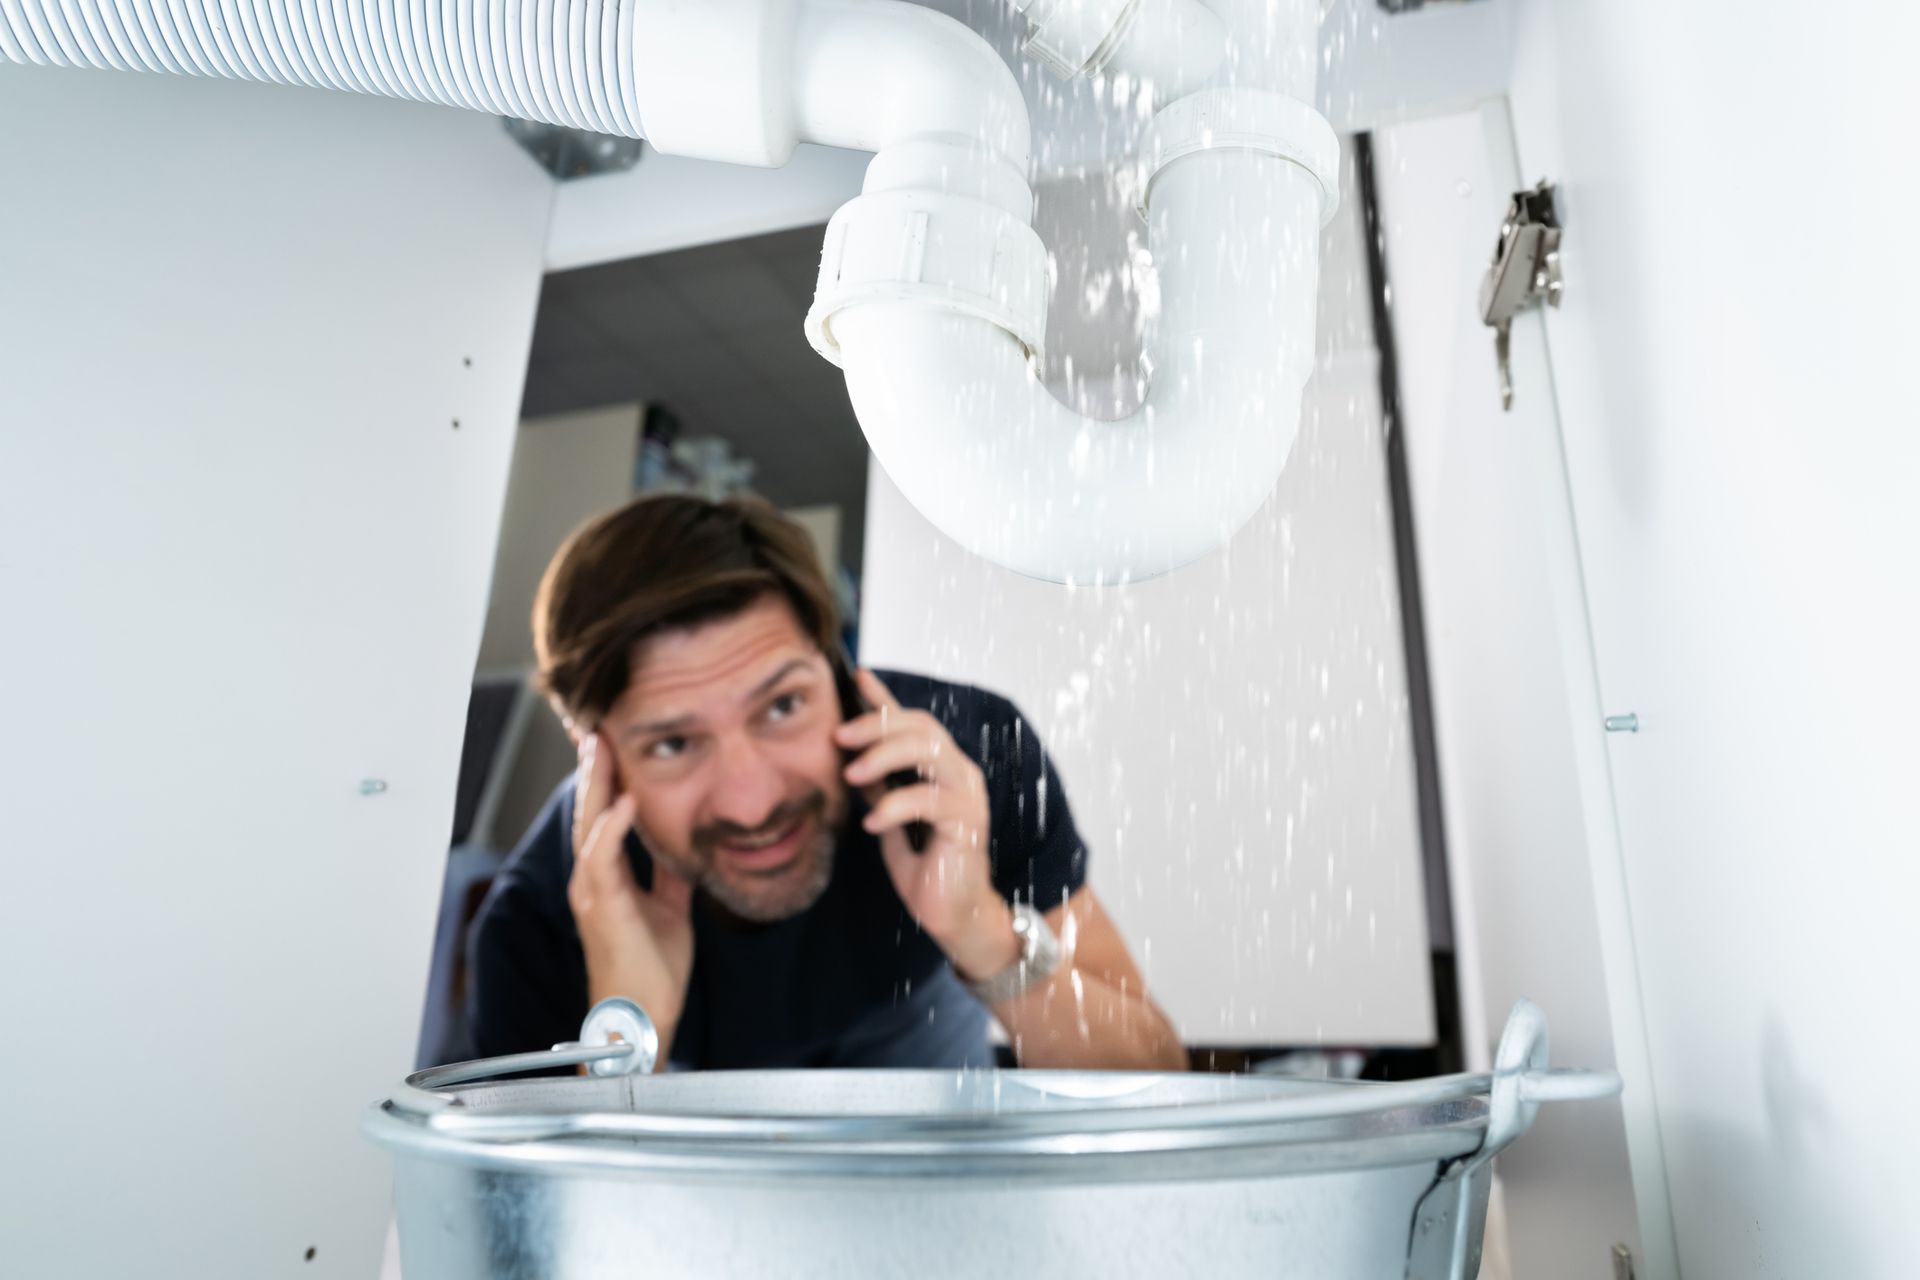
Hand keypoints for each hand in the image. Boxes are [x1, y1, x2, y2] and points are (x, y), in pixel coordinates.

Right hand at [567, 731, 694, 1037]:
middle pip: (588, 812)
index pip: (602, 816)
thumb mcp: (670, 908)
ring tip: (602, 747)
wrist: (644, 1016)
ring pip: (589, 826)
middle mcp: (592, 880)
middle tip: (596, 728)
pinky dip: (614, 827)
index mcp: (606, 877)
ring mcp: (593, 893)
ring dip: (596, 785)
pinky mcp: (604, 908)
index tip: (611, 744)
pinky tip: (626, 800)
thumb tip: (685, 842)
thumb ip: (670, 873)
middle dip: (593, 769)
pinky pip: (603, 859)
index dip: (606, 780)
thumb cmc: (652, 968)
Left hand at [834, 670, 1018, 982]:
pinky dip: (895, 807)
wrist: (955, 916)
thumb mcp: (893, 820)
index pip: (914, 722)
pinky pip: (929, 801)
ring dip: (885, 758)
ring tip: (852, 776)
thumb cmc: (927, 868)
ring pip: (929, 753)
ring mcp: (967, 796)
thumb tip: (853, 759)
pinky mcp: (967, 824)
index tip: (856, 675)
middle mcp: (960, 773)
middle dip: (876, 725)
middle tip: (839, 737)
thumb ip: (882, 788)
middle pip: (921, 728)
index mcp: (943, 768)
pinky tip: (872, 823)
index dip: (886, 698)